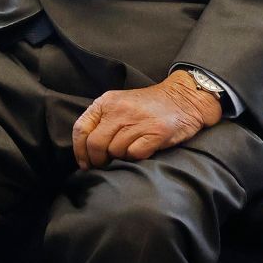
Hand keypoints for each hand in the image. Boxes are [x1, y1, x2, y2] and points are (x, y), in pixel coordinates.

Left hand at [71, 72, 221, 168]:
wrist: (183, 98)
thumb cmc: (148, 107)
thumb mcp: (119, 105)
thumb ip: (102, 122)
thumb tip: (86, 152)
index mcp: (106, 102)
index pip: (81, 129)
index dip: (79, 150)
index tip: (85, 163)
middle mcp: (119, 110)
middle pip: (95, 144)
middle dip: (98, 160)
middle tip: (105, 164)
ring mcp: (138, 121)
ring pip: (115, 151)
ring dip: (121, 157)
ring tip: (131, 148)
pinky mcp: (155, 132)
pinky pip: (135, 154)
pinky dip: (136, 156)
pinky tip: (144, 148)